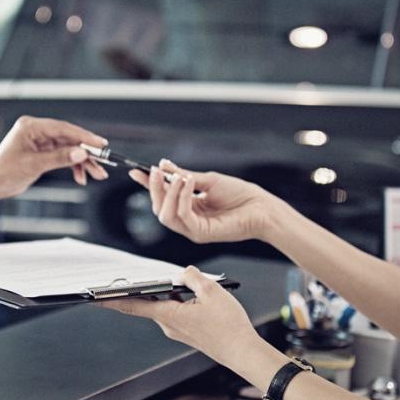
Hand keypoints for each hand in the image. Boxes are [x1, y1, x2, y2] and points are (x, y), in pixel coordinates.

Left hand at [0, 115, 109, 194]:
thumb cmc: (4, 172)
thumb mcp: (33, 165)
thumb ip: (58, 158)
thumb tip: (80, 153)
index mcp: (31, 126)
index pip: (63, 128)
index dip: (84, 136)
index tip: (100, 144)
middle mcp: (37, 131)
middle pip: (69, 138)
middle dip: (87, 152)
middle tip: (103, 162)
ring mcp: (41, 141)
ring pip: (69, 148)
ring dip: (83, 162)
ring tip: (97, 174)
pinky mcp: (43, 151)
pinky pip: (64, 156)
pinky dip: (73, 166)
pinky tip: (81, 177)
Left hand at [102, 266, 262, 363]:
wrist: (242, 351)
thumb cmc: (229, 325)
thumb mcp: (212, 291)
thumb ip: (192, 277)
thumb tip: (183, 272)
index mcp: (169, 314)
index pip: (133, 304)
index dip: (112, 299)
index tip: (94, 296)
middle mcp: (168, 325)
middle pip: (148, 302)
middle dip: (142, 289)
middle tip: (128, 277)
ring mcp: (177, 330)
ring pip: (165, 306)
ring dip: (168, 293)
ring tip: (181, 282)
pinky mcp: (187, 332)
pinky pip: (176, 312)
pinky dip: (178, 301)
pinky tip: (193, 296)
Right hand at [128, 160, 286, 243]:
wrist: (262, 208)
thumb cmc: (241, 195)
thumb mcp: (208, 180)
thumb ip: (184, 176)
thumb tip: (164, 166)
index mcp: (189, 206)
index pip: (163, 197)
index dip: (149, 185)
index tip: (138, 171)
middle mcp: (189, 219)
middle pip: (159, 208)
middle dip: (154, 189)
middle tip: (155, 171)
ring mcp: (193, 229)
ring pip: (165, 216)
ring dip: (167, 194)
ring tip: (177, 177)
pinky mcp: (200, 234)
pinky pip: (182, 217)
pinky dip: (182, 199)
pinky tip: (188, 184)